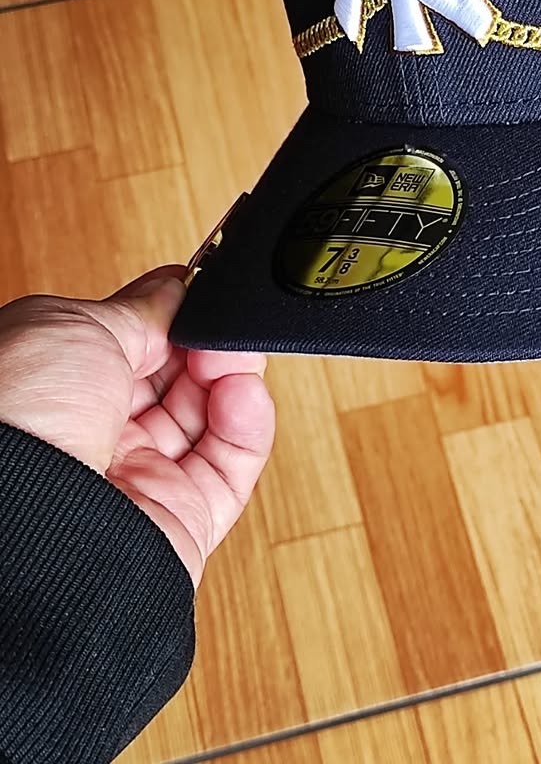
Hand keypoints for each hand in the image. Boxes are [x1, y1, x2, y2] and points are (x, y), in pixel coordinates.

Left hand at [0, 267, 274, 587]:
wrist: (27, 515)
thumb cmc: (19, 415)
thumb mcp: (79, 324)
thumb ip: (143, 307)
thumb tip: (182, 290)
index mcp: (58, 386)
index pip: (136, 344)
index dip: (172, 315)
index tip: (198, 290)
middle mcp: (95, 435)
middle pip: (178, 378)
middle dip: (206, 343)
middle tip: (216, 325)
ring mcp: (138, 478)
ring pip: (212, 416)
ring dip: (232, 376)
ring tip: (228, 357)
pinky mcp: (183, 519)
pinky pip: (233, 465)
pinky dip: (249, 424)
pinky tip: (242, 392)